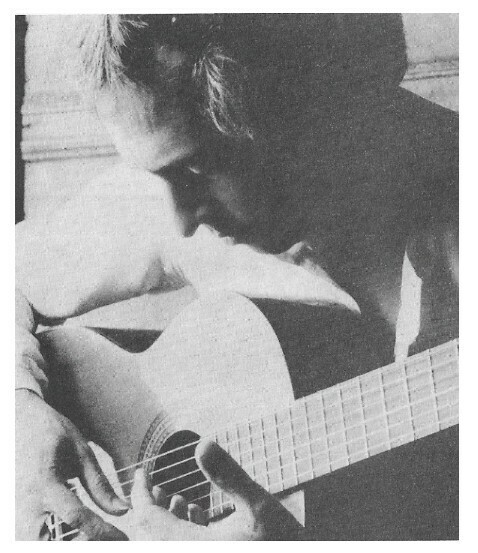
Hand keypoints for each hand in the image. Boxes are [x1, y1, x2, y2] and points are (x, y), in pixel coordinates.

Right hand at [15, 389, 127, 539]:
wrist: (19, 420)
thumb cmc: (51, 431)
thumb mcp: (81, 452)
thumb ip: (99, 484)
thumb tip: (122, 510)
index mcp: (46, 483)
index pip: (76, 516)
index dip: (102, 531)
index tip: (122, 537)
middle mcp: (26, 502)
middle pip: (47, 543)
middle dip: (77, 544)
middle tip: (101, 537)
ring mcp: (16, 510)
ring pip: (37, 543)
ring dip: (63, 542)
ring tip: (87, 534)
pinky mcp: (14, 513)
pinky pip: (31, 536)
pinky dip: (51, 538)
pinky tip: (70, 530)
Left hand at [129, 440, 301, 539]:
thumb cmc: (283, 545)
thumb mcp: (260, 506)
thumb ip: (229, 476)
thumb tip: (202, 444)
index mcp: (194, 547)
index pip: (147, 520)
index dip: (139, 493)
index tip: (141, 472)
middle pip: (149, 535)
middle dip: (147, 507)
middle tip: (152, 483)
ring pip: (164, 543)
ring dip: (163, 520)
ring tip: (175, 498)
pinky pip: (183, 547)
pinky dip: (180, 530)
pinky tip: (197, 514)